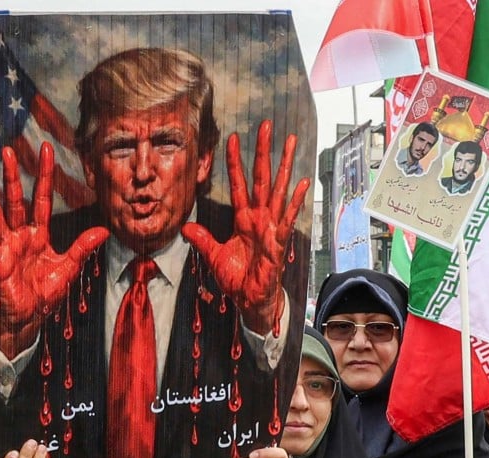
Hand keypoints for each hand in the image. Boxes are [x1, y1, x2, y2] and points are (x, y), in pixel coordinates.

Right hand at [0, 143, 109, 357]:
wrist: (27, 319)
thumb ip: (81, 248)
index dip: (44, 175)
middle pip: (13, 198)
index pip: (41, 199)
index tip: (46, 150)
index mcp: (37, 234)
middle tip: (5, 148)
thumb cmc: (43, 295)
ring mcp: (5, 246)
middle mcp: (19, 235)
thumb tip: (103, 231)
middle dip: (10, 174)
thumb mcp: (67, 269)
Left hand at [182, 122, 310, 335]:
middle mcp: (260, 218)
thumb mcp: (214, 256)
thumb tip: (185, 226)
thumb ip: (201, 239)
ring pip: (279, 190)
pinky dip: (295, 201)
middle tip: (266, 125)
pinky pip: (287, 218)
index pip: (239, 184)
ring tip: (291, 141)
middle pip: (262, 178)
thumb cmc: (238, 280)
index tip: (233, 139)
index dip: (235, 162)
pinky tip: (303, 183)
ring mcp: (271, 227)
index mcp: (244, 219)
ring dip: (285, 165)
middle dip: (263, 151)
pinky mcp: (278, 242)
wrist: (251, 301)